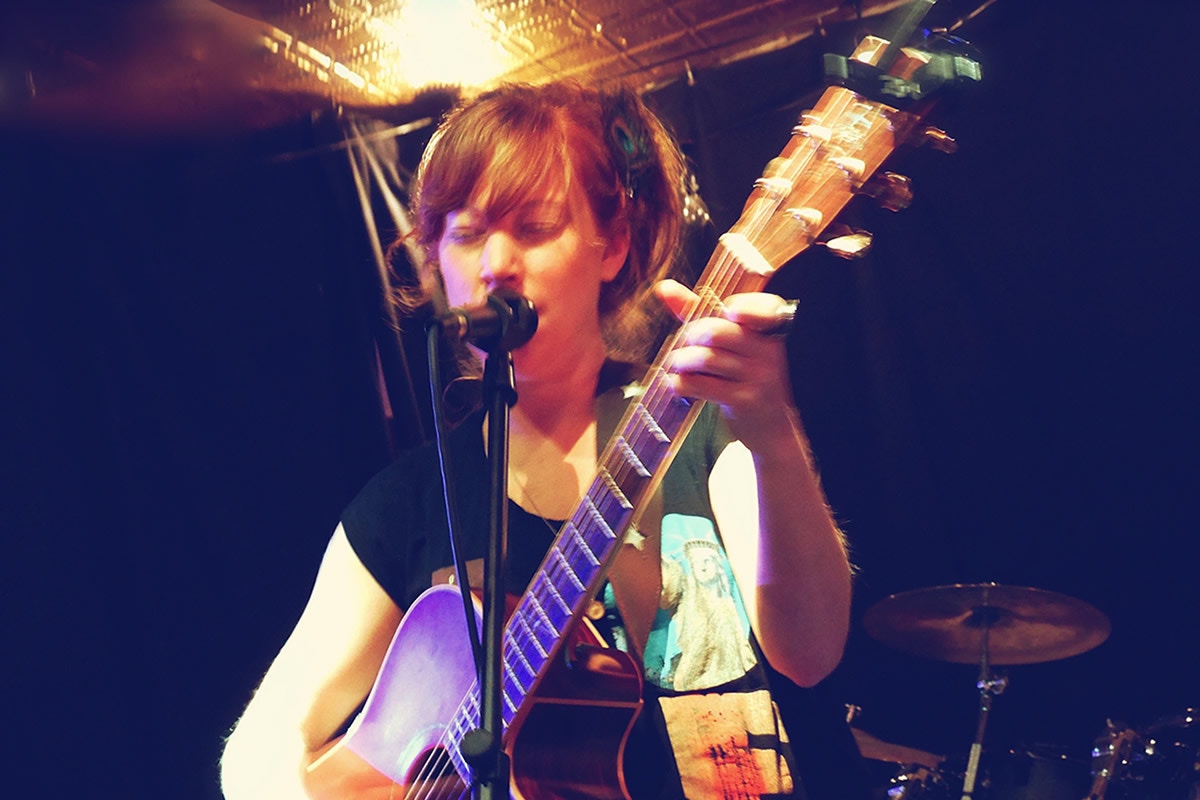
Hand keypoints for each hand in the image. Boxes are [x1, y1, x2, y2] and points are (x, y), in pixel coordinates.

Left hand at [654, 279, 801, 456]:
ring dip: (681, 360)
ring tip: (676, 363)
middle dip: (691, 335)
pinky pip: (702, 385)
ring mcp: (759, 378)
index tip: (730, 312)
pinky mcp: (744, 401)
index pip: (765, 310)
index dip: (747, 308)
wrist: (771, 428)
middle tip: (684, 343)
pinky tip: (676, 383)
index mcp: (772, 331)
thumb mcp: (732, 343)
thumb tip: (664, 288)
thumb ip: (699, 312)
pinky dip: (681, 382)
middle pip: (719, 332)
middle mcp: (770, 352)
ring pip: (706, 358)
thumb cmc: (746, 376)